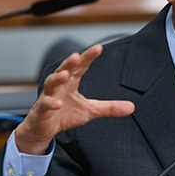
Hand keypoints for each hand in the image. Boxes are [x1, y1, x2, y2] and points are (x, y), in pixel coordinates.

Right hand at [13, 44, 134, 154]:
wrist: (44, 128)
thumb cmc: (65, 114)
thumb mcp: (90, 111)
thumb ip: (109, 107)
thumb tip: (132, 107)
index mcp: (71, 82)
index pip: (81, 66)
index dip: (88, 57)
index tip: (99, 47)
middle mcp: (59, 86)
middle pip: (64, 70)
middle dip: (70, 63)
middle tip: (76, 55)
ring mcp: (49, 96)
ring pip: (51, 83)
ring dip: (57, 78)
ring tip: (65, 75)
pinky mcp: (42, 110)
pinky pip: (45, 104)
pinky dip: (50, 103)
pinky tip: (57, 103)